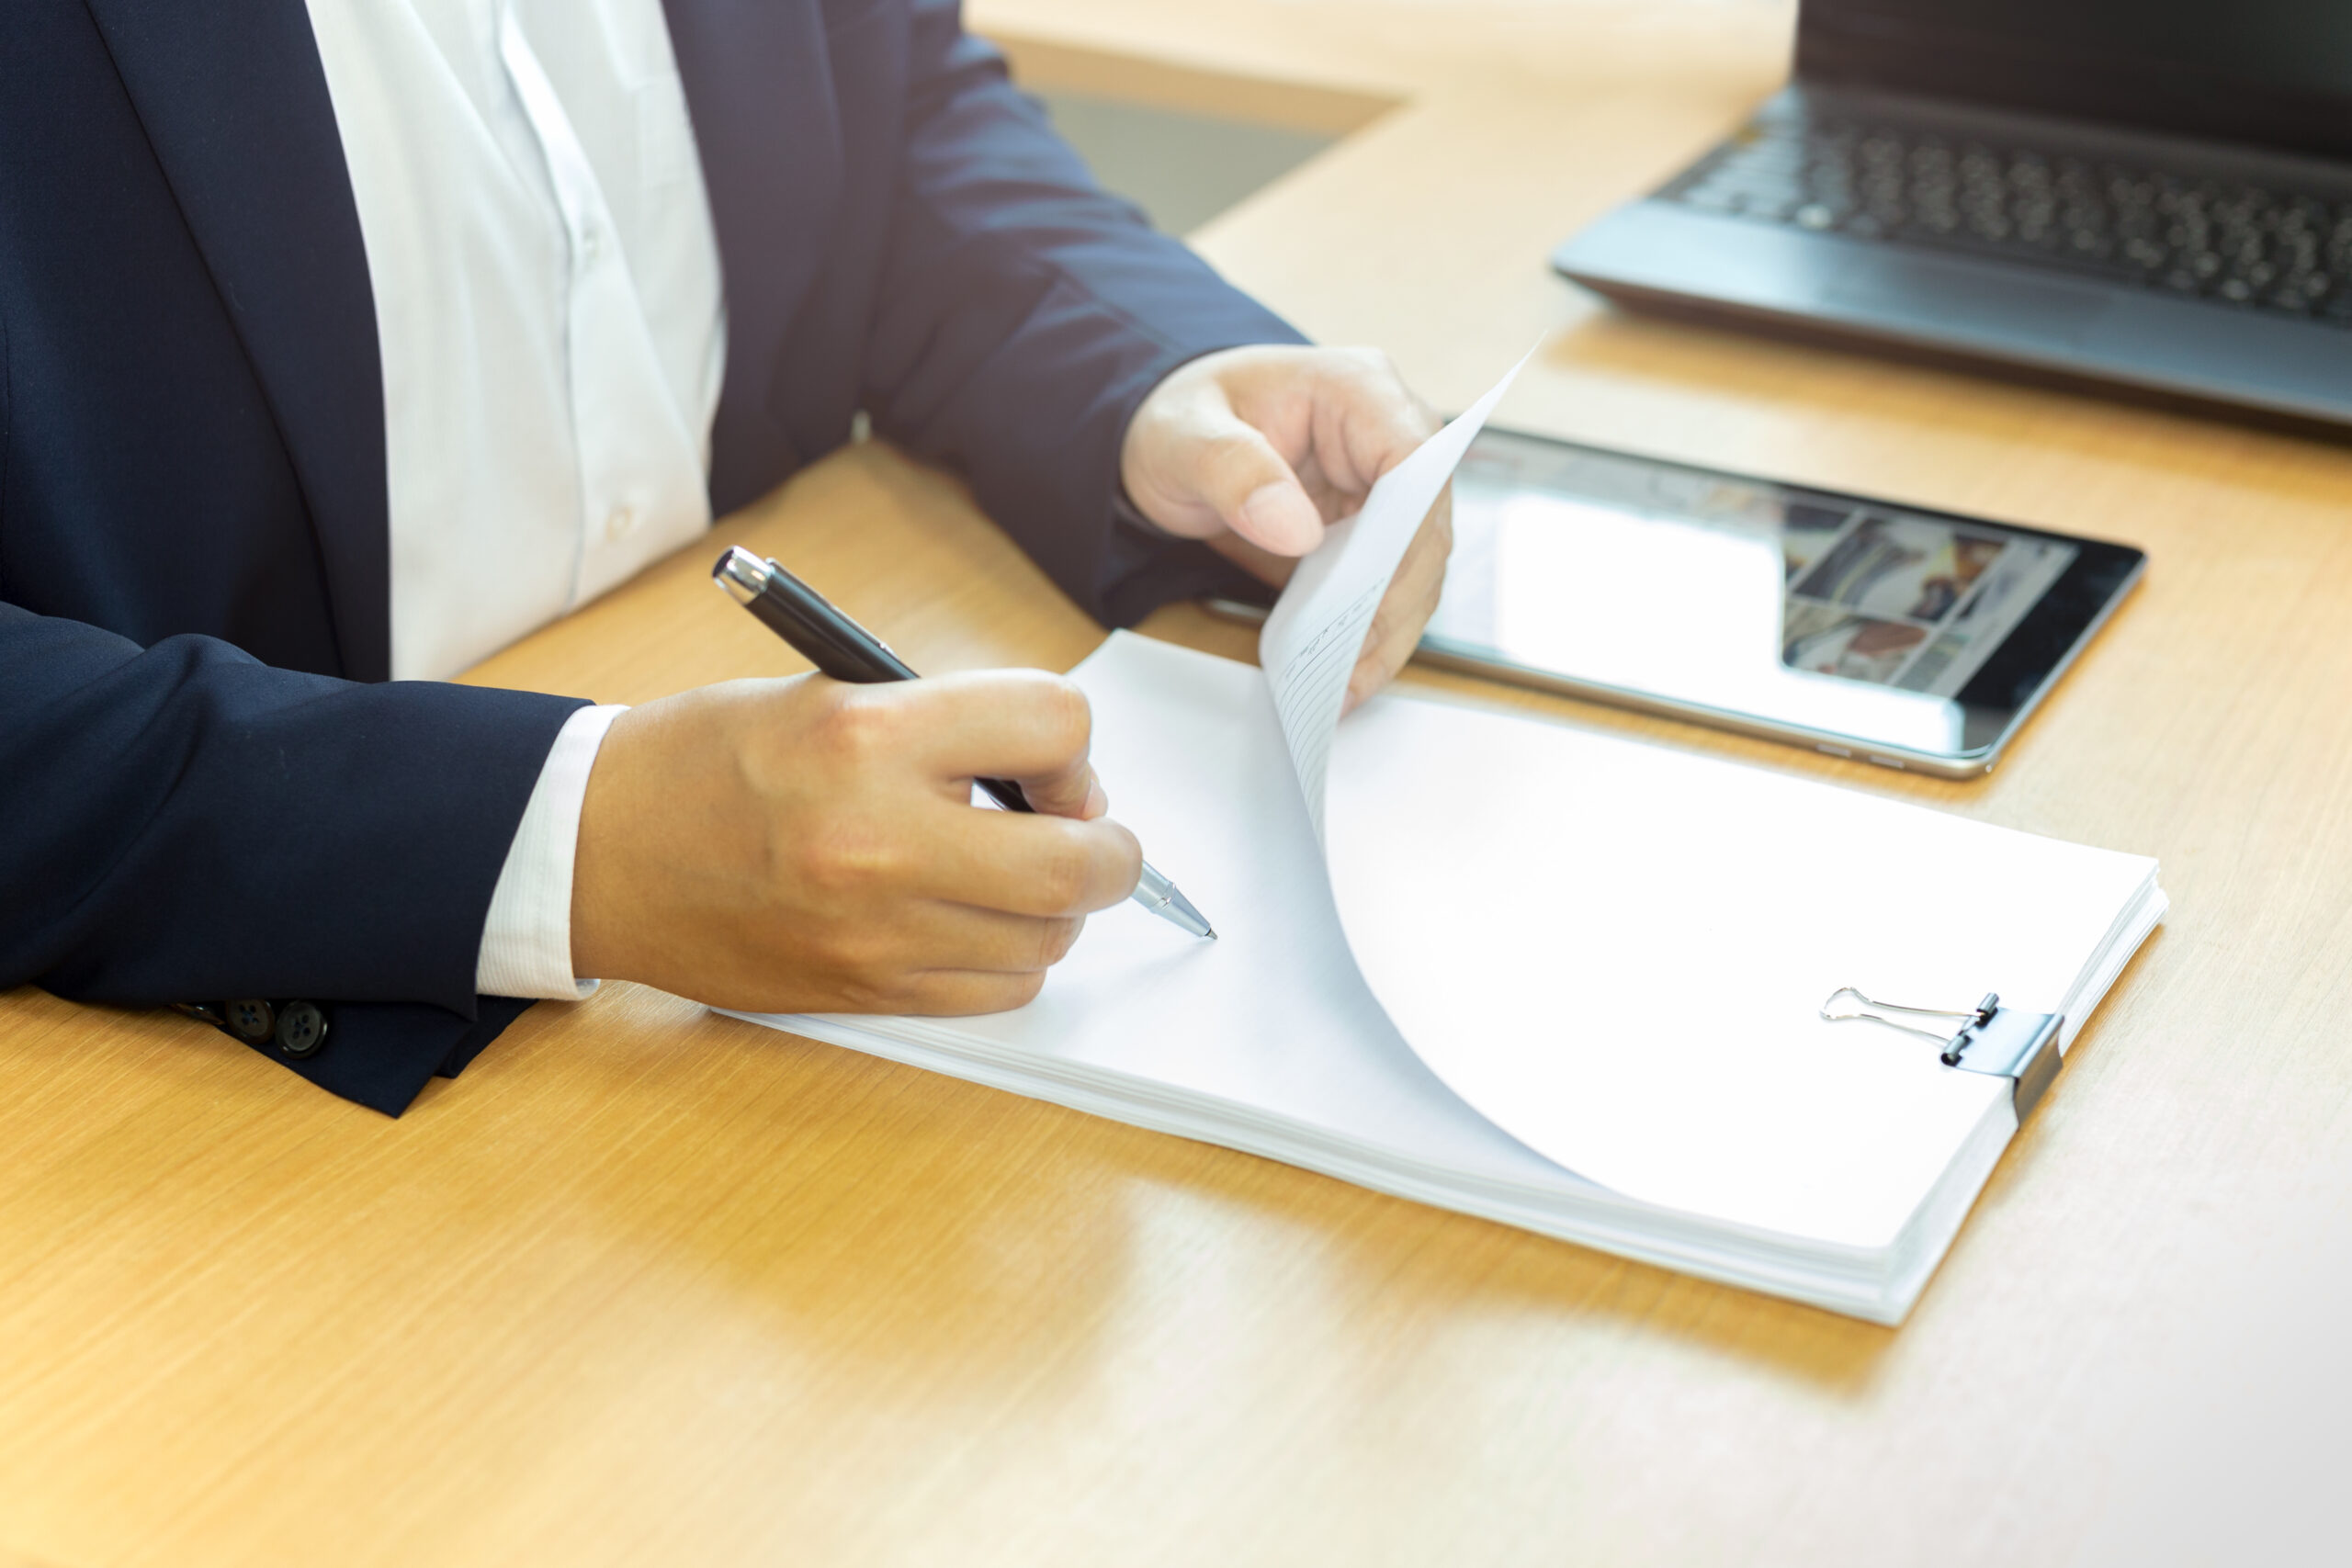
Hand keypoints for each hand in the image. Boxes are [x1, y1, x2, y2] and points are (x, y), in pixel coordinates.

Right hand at [569, 671, 1141, 1011]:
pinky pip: (997, 990)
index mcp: (868, 734)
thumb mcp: (828, 693)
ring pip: (1049, 936)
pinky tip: (966, 921)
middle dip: (1106, 844)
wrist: (595, 851)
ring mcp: (874, 928)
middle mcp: (880, 838)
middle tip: (1079, 827)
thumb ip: (947, 723)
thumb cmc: (704, 761)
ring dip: (1053, 905)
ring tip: (1006, 873)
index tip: (1049, 760)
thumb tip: (1057, 773)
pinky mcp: (863, 989)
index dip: (1071, 743)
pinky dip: (1007, 957)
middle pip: (1081, 860)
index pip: (1056, 725)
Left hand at [1120, 344, 1447, 710]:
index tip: (1371, 594)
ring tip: (1344, 691)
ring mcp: (1384, 490)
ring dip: (1387, 632)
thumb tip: (1297, 531)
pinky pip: (1387, 590)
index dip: (1407, 530)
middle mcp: (1388, 436)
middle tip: (1351, 670)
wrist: (1173, 441)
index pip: (1415, 458)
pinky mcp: (1371, 535)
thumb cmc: (1181, 419)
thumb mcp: (1184, 437)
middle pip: (1425, 527)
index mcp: (1356, 390)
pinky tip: (1339, 677)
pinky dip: (1367, 635)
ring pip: (1417, 570)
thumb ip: (1234, 471)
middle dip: (1395, 603)